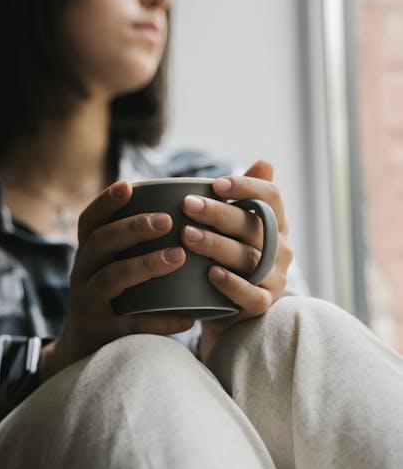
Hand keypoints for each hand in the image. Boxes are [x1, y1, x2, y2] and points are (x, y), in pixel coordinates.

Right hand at [40, 181, 193, 379]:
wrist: (83, 354)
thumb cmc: (112, 301)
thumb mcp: (110, 270)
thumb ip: (132, 246)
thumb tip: (180, 213)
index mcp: (87, 255)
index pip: (89, 222)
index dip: (105, 202)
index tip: (128, 185)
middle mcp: (82, 274)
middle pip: (100, 243)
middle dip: (132, 228)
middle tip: (167, 220)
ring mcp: (88, 304)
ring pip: (112, 278)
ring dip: (145, 265)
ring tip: (178, 257)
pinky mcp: (101, 334)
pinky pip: (131, 324)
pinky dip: (160, 320)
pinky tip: (188, 318)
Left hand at [180, 160, 292, 361]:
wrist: (224, 306)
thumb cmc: (227, 256)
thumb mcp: (233, 225)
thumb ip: (242, 196)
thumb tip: (265, 162)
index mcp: (276, 222)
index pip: (271, 196)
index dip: (247, 187)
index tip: (216, 183)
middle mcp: (281, 248)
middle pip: (255, 225)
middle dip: (219, 213)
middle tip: (187, 205)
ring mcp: (275, 277)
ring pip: (249, 258)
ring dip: (218, 245)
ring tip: (188, 236)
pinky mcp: (263, 303)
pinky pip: (251, 295)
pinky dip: (232, 285)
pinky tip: (211, 274)